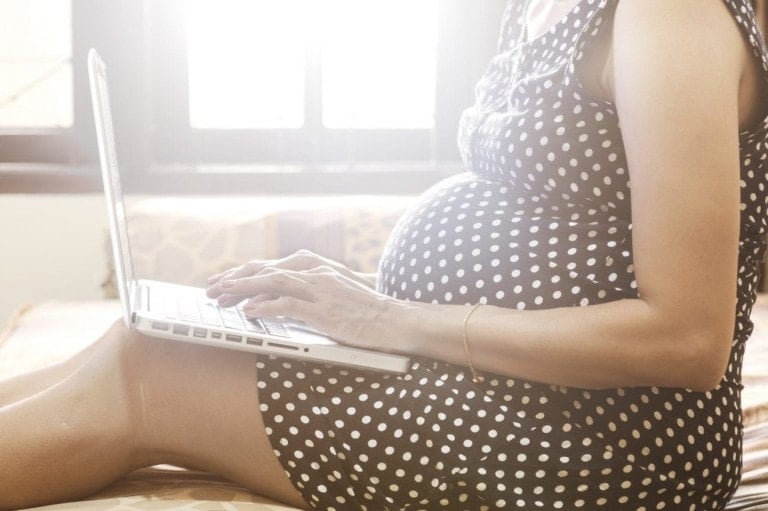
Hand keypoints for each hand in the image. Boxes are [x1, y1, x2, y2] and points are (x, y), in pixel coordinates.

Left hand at [207, 250, 376, 306]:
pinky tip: (249, 311)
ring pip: (273, 282)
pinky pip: (288, 304)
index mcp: (318, 269)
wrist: (396, 320)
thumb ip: (314, 293)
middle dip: (237, 278)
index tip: (225, 280)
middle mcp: (316, 274)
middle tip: (212, 287)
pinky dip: (265, 306)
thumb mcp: (338, 295)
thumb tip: (286, 302)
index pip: (274, 267)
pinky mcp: (324, 310)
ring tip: (221, 293)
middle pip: (268, 270)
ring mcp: (320, 290)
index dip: (247, 273)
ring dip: (244, 287)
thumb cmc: (368, 313)